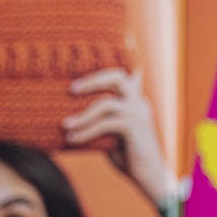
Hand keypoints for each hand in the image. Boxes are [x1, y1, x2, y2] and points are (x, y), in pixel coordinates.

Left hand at [63, 68, 179, 208]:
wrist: (150, 179)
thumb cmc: (129, 158)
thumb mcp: (112, 135)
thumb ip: (100, 121)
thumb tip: (71, 116)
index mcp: (135, 101)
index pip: (130, 72)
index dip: (125, 54)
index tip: (120, 38)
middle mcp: (138, 103)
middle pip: (116, 77)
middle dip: (92, 79)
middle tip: (71, 89)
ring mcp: (137, 114)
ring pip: (106, 103)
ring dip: (82, 115)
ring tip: (65, 125)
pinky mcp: (134, 129)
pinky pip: (105, 125)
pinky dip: (86, 132)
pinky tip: (72, 140)